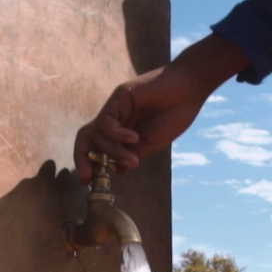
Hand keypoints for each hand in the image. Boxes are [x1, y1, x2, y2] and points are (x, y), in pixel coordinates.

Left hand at [73, 34, 247, 182]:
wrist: (189, 89)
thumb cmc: (175, 114)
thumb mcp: (151, 142)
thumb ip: (131, 154)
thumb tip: (116, 170)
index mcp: (122, 131)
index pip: (96, 147)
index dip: (89, 163)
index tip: (89, 182)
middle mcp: (115, 119)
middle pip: (86, 138)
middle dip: (82, 158)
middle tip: (87, 177)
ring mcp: (115, 107)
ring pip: (97, 134)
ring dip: (113, 151)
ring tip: (133, 157)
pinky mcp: (119, 96)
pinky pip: (106, 121)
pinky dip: (116, 135)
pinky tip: (134, 138)